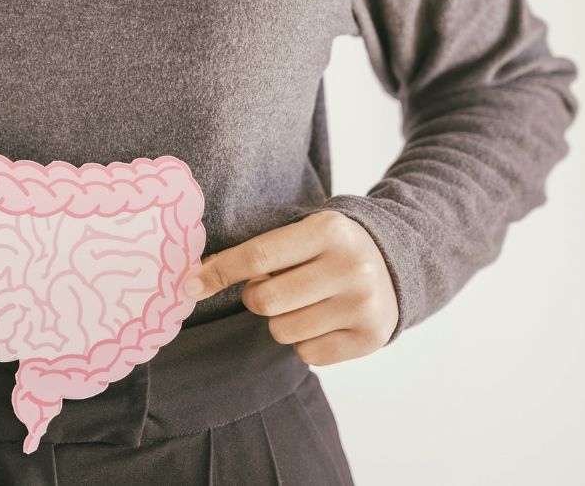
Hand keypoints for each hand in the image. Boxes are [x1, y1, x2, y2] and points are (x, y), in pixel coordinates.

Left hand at [182, 210, 397, 365]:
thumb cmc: (329, 249)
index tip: (188, 285)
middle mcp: (350, 266)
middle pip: (264, 301)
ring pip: (282, 331)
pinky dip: (305, 342)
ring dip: (281, 321)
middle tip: (273, 287)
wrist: (395, 263)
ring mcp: (363, 304)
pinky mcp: (370, 338)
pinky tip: (325, 320)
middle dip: (255, 298)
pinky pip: (307, 354)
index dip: (218, 273)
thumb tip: (196, 278)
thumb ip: (258, 251)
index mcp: (328, 230)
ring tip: (306, 302)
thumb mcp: (303, 233)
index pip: (257, 256)